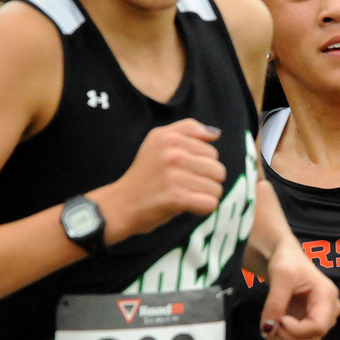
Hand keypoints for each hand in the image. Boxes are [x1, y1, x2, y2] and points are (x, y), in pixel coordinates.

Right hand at [101, 119, 226, 244]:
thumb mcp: (158, 140)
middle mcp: (172, 153)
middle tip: (186, 186)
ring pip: (216, 188)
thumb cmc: (144, 174)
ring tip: (186, 195)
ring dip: (205, 196)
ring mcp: (174, 176)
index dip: (202, 164)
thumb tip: (216, 133)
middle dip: (207, 181)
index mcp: (169, 137)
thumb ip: (188, 130)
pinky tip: (189, 206)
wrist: (121, 204)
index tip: (184, 170)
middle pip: (217, 169)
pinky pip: (210, 203)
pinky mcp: (176, 197)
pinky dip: (203, 208)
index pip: (211, 151)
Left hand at [259, 242, 339, 339]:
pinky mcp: (309, 326)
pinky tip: (274, 327)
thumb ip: (275, 302)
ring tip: (270, 325)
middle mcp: (329, 312)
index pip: (317, 326)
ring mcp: (320, 320)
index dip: (296, 330)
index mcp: (327, 296)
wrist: (286, 258)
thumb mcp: (280, 275)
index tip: (279, 319)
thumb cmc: (287, 261)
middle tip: (269, 324)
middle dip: (287, 337)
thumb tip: (268, 329)